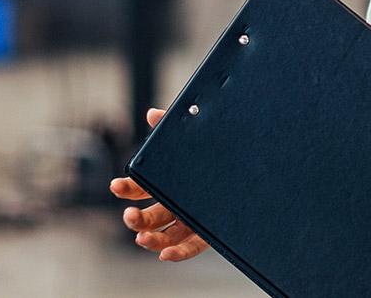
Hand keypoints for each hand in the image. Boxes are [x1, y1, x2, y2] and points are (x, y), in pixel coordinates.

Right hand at [109, 108, 211, 261]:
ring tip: (143, 238)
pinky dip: (177, 253)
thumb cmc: (218, 154)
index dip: (127, 188)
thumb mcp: (198, 139)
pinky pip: (190, 247)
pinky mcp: (206, 233)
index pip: (140, 188)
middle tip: (130, 216)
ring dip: (151, 239)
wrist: (253, 169)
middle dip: (136, 218)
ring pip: (164, 236)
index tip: (116, 186)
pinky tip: (166, 255)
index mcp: (168, 183)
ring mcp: (189, 221)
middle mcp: (175, 205)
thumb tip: (154, 114)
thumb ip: (175, 128)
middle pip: (149, 217)